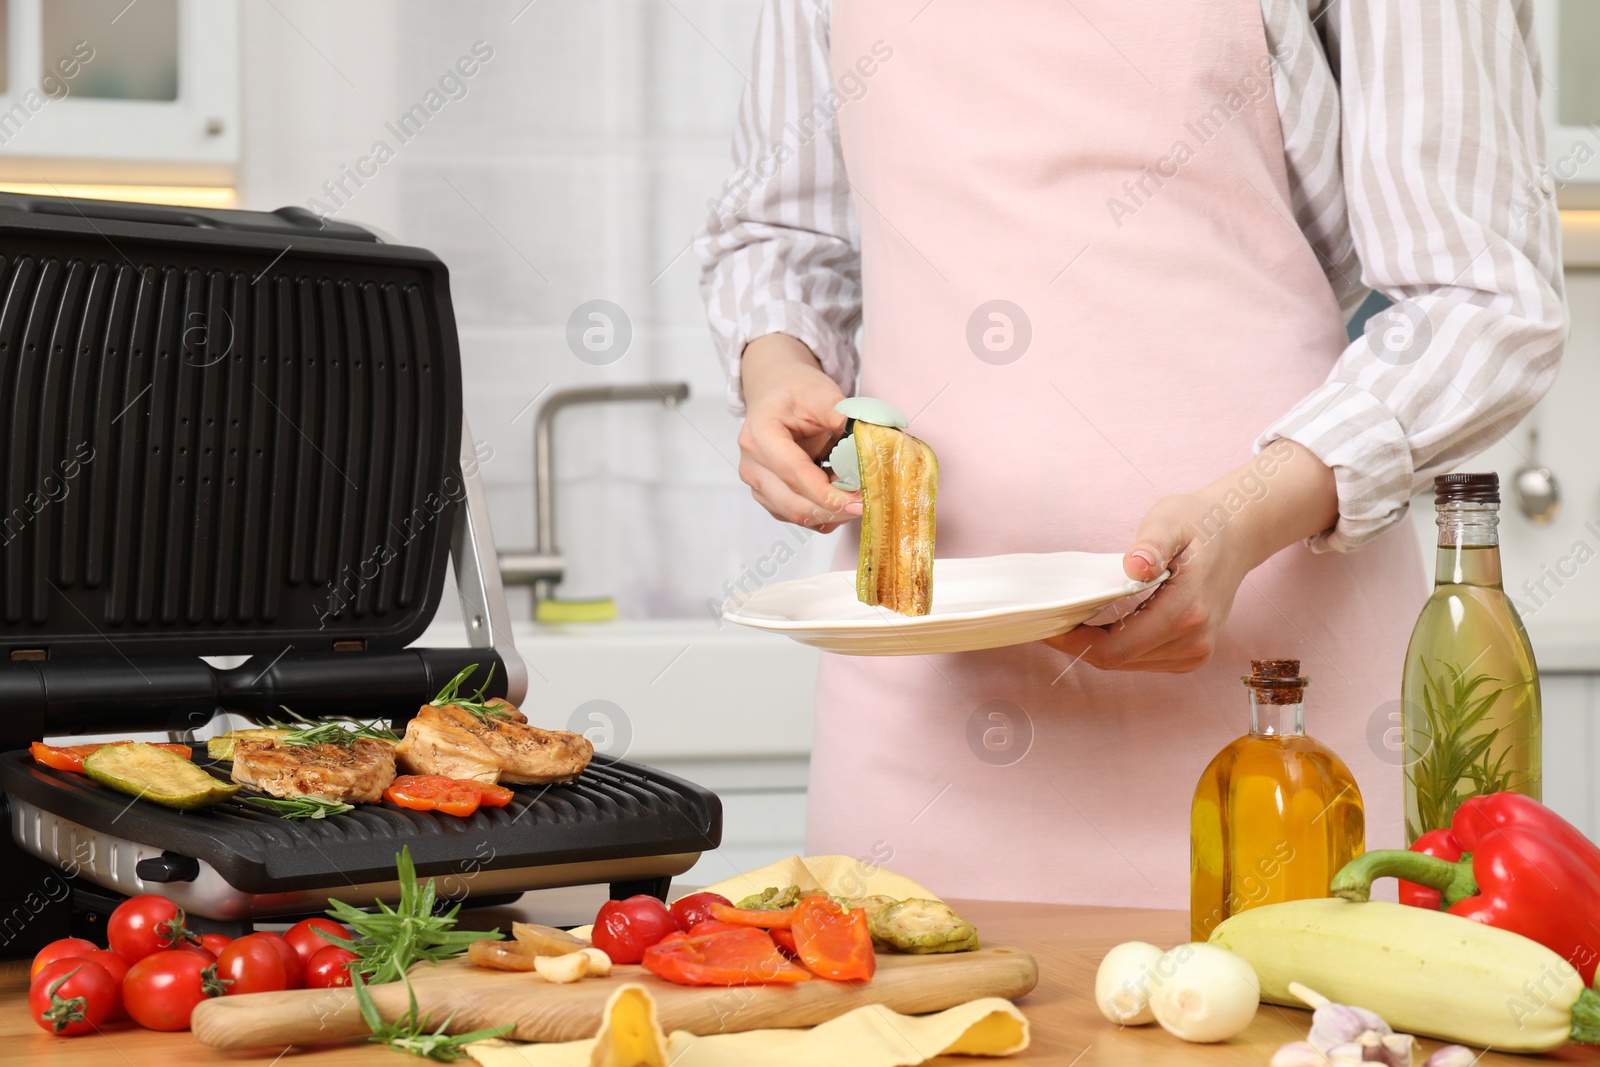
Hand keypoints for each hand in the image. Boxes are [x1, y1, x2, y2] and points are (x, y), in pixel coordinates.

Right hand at [738, 333, 861, 532]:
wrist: (775, 392)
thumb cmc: (795, 391)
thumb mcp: (820, 393)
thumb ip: (842, 416)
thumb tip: (871, 440)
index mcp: (759, 435)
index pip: (795, 474)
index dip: (829, 494)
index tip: (860, 499)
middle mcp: (752, 465)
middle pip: (793, 504)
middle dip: (833, 510)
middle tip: (867, 505)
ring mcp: (757, 484)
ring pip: (795, 515)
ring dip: (830, 514)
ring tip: (856, 497)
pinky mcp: (769, 496)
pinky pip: (797, 515)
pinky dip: (823, 514)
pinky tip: (841, 500)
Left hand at [1043, 440, 1336, 672]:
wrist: (1237, 535)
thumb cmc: (1198, 523)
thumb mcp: (1170, 520)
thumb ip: (1152, 544)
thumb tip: (1136, 566)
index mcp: (1187, 611)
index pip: (1115, 647)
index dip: (1075, 641)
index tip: (1048, 623)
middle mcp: (1194, 640)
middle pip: (1117, 659)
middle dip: (1079, 642)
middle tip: (1052, 617)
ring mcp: (1195, 652)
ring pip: (1127, 663)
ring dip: (1097, 644)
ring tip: (1075, 615)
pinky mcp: (1192, 655)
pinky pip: (1142, 660)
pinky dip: (1118, 645)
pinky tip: (1105, 621)